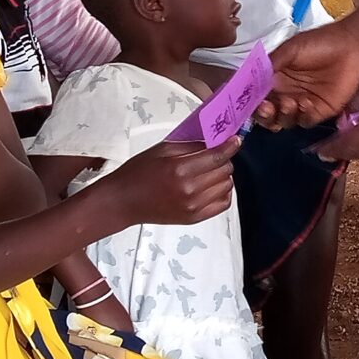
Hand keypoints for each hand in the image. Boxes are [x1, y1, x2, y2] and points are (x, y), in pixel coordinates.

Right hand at [107, 140, 236, 224]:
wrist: (123, 201)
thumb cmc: (138, 173)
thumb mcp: (162, 150)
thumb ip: (190, 145)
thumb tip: (213, 141)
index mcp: (180, 169)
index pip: (217, 156)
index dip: (230, 146)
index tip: (235, 140)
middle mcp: (189, 190)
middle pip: (224, 170)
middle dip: (224, 159)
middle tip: (215, 154)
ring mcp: (193, 206)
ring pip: (226, 186)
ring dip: (223, 175)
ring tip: (210, 170)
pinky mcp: (193, 218)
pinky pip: (222, 204)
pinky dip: (223, 193)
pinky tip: (213, 186)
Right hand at [259, 23, 358, 129]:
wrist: (349, 46)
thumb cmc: (318, 43)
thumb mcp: (290, 50)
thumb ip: (270, 64)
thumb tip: (250, 78)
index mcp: (275, 80)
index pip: (257, 97)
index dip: (251, 102)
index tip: (251, 101)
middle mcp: (285, 95)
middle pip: (268, 114)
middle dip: (264, 115)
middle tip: (267, 107)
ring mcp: (301, 105)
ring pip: (285, 121)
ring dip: (283, 115)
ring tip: (288, 102)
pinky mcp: (320, 111)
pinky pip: (306, 120)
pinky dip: (303, 115)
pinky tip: (305, 103)